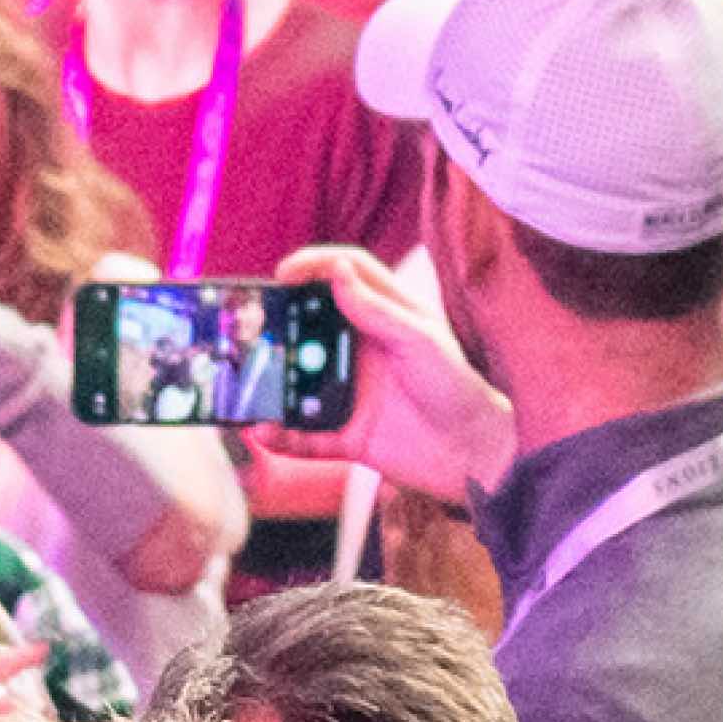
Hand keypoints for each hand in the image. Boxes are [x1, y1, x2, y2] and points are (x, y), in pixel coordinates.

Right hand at [243, 246, 510, 509]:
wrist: (475, 455)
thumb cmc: (458, 389)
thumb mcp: (421, 340)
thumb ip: (377, 309)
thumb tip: (337, 270)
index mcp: (385, 319)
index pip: (346, 276)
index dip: (315, 265)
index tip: (283, 272)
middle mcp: (363, 352)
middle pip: (310, 329)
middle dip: (279, 327)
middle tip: (251, 327)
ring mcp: (352, 394)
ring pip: (300, 384)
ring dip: (272, 385)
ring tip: (247, 381)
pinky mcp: (348, 435)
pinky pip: (306, 436)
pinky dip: (283, 436)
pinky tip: (264, 430)